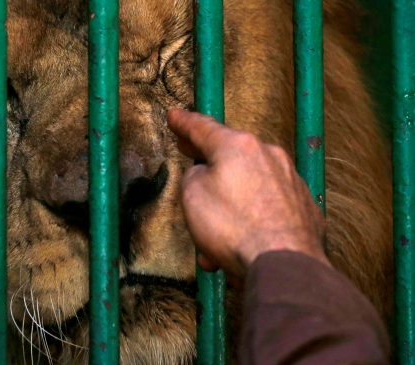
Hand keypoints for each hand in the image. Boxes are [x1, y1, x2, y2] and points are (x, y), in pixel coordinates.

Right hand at [167, 109, 327, 272]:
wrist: (283, 264)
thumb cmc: (234, 228)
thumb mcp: (192, 196)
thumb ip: (194, 176)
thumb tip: (205, 176)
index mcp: (238, 146)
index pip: (203, 127)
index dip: (184, 122)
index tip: (175, 116)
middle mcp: (269, 156)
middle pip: (232, 153)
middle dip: (209, 159)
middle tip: (192, 154)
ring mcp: (290, 180)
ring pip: (250, 186)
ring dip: (230, 203)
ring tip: (214, 234)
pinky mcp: (304, 206)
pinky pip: (268, 206)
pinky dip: (253, 218)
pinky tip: (241, 243)